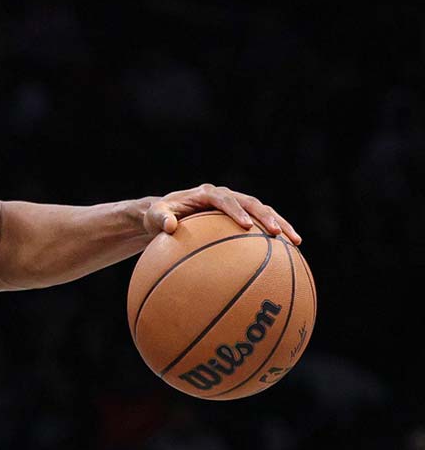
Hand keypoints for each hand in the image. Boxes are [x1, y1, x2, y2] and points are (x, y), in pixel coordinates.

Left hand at [143, 183, 299, 243]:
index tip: (246, 226)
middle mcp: (225, 196)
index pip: (225, 199)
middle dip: (267, 216)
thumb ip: (160, 218)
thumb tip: (168, 226)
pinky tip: (288, 255)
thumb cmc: (158, 216)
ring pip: (263, 212)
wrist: (165, 215)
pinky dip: (274, 237)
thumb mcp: (154, 216)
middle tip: (278, 233)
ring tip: (296, 242)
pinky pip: (260, 226)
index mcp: (207, 194)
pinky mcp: (240, 217)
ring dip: (280, 225)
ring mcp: (235, 206)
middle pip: (252, 203)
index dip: (236, 211)